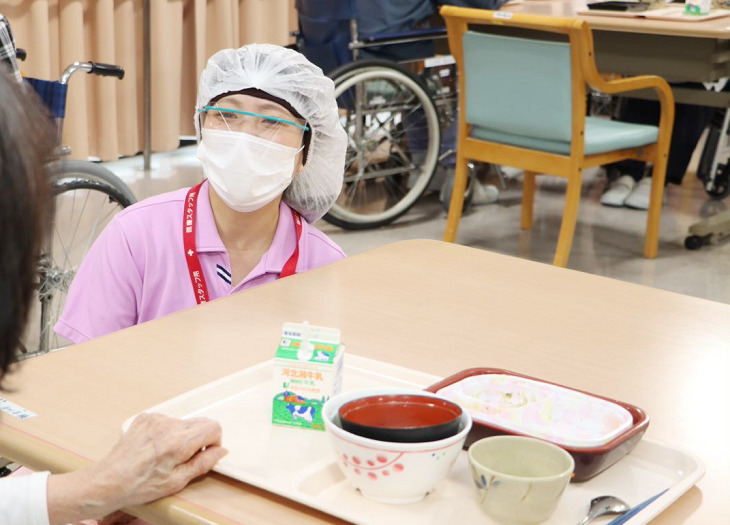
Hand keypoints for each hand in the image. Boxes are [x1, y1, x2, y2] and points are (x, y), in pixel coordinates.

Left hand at [47, 413, 226, 524]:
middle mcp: (168, 425)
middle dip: (199, 439)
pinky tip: (156, 448)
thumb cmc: (139, 485)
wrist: (109, 481)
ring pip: (184, 422)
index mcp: (178, 442)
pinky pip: (168, 421)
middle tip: (185, 458)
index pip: (213, 427)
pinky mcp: (146, 418)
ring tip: (166, 455)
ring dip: (182, 436)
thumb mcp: (177, 481)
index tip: (205, 453)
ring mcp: (155, 419)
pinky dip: (167, 433)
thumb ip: (203, 463)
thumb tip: (220, 451)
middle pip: (201, 422)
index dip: (213, 442)